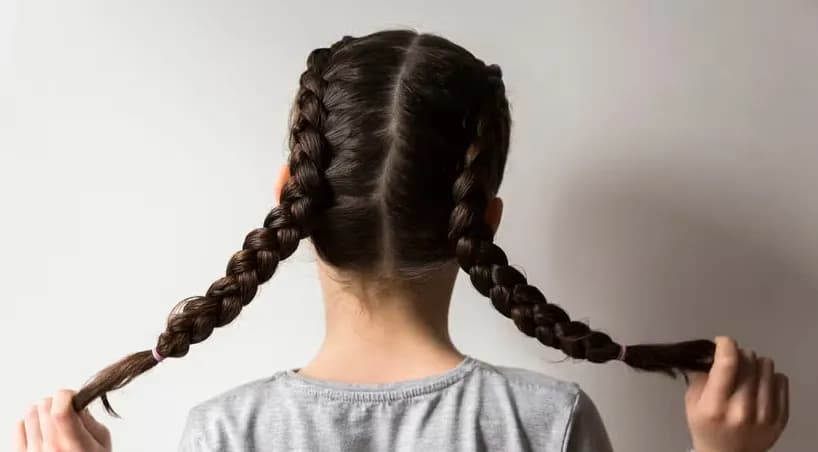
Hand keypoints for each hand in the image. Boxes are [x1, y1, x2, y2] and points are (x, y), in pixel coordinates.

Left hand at [15, 390, 111, 451]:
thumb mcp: (102, 443)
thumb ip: (90, 422)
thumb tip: (77, 403)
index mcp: (75, 445)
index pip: (60, 410)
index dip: (66, 396)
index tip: (72, 397)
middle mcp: (51, 449)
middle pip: (44, 406)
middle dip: (57, 402)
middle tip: (65, 410)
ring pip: (30, 412)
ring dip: (43, 411)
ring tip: (53, 421)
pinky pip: (18, 425)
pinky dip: (29, 422)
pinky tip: (41, 429)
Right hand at [685, 336, 788, 451]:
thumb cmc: (707, 426)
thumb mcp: (692, 403)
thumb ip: (701, 376)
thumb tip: (715, 353)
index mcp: (715, 406)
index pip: (727, 363)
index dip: (726, 344)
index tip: (723, 341)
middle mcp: (741, 410)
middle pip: (748, 360)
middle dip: (738, 355)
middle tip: (733, 363)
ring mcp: (764, 415)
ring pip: (766, 366)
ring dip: (755, 365)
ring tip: (747, 374)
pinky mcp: (781, 418)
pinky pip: (781, 380)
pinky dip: (770, 378)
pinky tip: (760, 385)